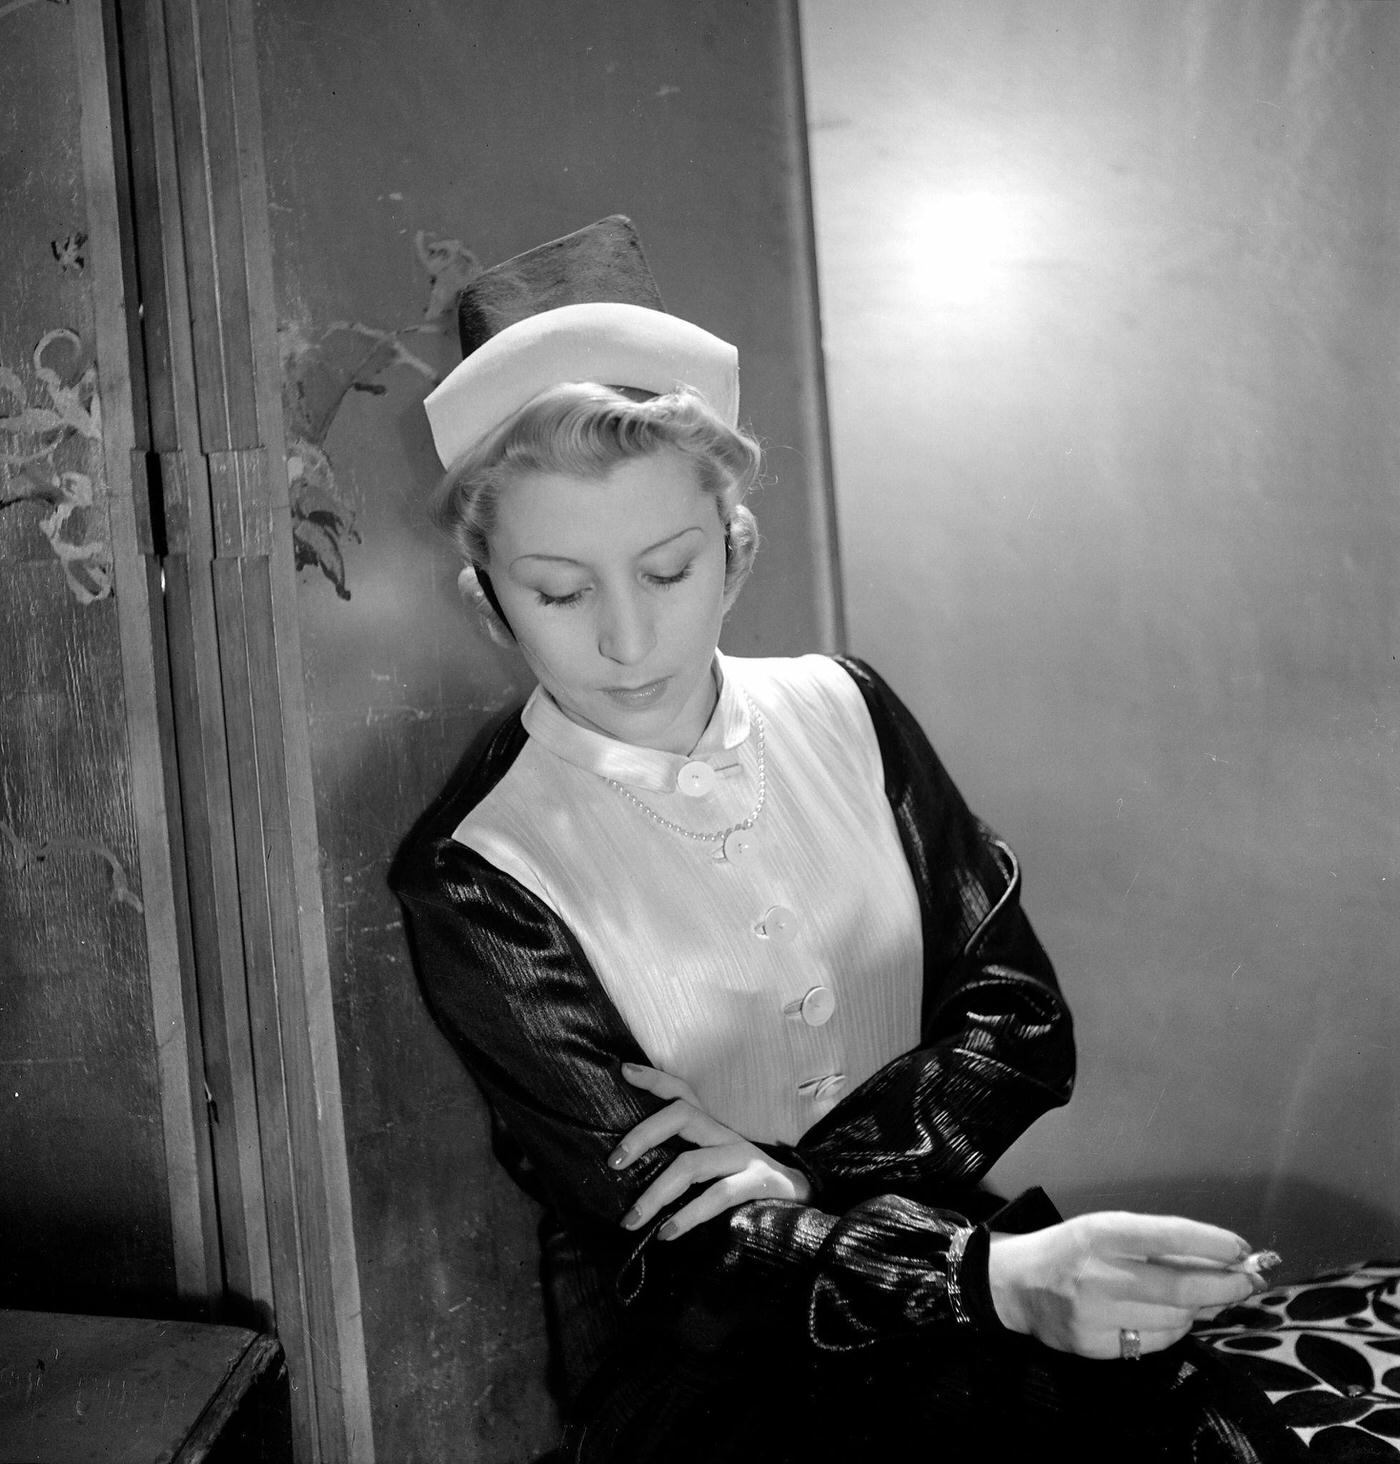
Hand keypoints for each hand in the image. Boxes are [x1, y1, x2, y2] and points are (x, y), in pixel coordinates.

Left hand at [611, 1062, 811, 1239]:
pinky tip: (667, 1233)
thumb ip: (685, 1159)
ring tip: (631, 1220)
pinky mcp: (757, 1183)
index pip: (682, 1091)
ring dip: (655, 1193)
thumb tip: (635, 1173)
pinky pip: (717, 1196)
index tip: (623, 1070)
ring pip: (691, 1163)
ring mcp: (742, 1156)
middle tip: (614, 1162)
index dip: (654, 1079)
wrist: (802, 1197)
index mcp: (712, 1126)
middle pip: (681, 1115)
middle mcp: (725, 1133)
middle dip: (642, 1135)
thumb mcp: (715, 1161)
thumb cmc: (746, 1180)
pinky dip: (688, 1216)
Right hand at [987, 1212, 1262, 1358]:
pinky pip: (1155, 1341)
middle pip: (1181, 1286)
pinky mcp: (1096, 1345)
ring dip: (1200, 1307)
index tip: (1242, 1249)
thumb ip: (1156, 1243)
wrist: (1017, 1283)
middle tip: (1250, 1281)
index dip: (1213, 1243)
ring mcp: (1097, 1313)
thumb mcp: (1106, 1229)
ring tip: (1204, 1296)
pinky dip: (1175, 1328)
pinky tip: (1172, 1316)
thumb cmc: (1070, 1249)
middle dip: (1225, 1285)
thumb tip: (1220, 1259)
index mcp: (1101, 1233)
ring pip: (1174, 1318)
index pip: (1169, 1236)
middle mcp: (1099, 1273)